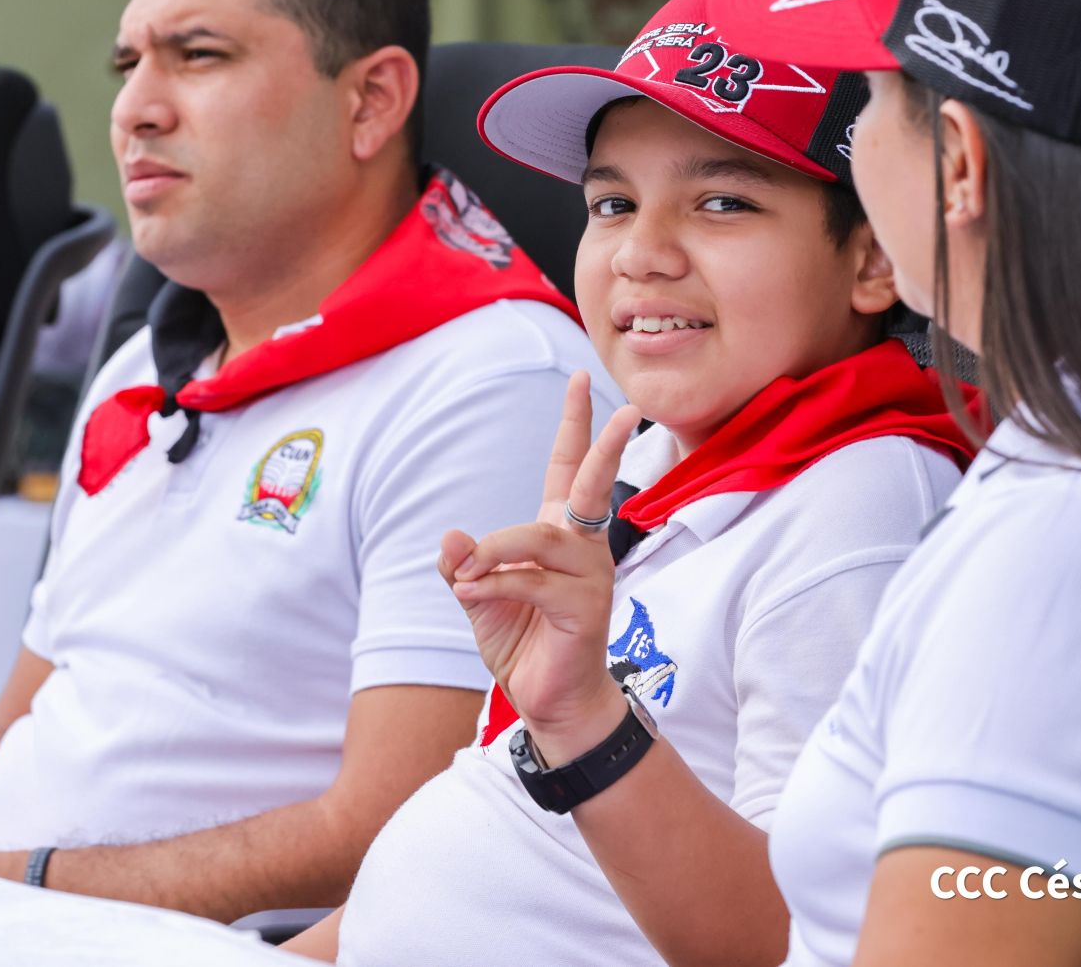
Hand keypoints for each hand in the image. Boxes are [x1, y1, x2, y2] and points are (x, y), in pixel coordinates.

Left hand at [440, 372, 642, 762]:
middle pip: (591, 483)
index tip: (582, 379)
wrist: (549, 701)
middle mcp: (582, 546)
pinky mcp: (586, 606)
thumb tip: (452, 536)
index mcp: (559, 535)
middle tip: (628, 409)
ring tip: (463, 577)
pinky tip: (471, 594)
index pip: (568, 468)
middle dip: (604, 443)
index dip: (575, 424)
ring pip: (537, 538)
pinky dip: (493, 585)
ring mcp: (590, 575)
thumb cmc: (523, 642)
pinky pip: (531, 581)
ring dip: (492, 553)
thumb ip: (463, 564)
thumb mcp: (478, 595)